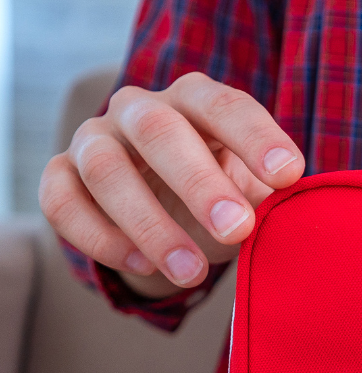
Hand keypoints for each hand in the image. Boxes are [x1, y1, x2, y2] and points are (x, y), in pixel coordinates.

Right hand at [39, 73, 304, 298]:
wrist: (168, 214)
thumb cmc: (221, 193)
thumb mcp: (251, 190)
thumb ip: (268, 195)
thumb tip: (289, 212)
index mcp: (195, 100)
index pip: (224, 105)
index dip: (256, 138)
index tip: (288, 176)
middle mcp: (139, 109)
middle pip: (159, 131)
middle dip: (200, 184)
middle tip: (237, 230)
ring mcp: (94, 140)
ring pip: (107, 170)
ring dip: (151, 225)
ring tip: (191, 272)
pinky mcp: (61, 176)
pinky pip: (63, 203)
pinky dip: (101, 238)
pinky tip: (143, 267)